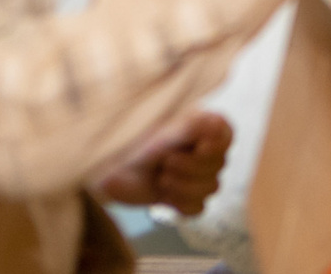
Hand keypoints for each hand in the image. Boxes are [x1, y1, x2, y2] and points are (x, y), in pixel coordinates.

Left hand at [95, 112, 231, 213]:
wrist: (102, 169)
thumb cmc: (129, 141)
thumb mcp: (161, 129)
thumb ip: (192, 125)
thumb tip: (218, 122)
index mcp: (196, 127)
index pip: (227, 136)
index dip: (217, 146)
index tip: (199, 148)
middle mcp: (198, 150)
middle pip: (219, 166)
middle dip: (192, 168)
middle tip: (166, 163)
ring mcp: (190, 175)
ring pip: (212, 188)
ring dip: (185, 187)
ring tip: (162, 178)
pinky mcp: (180, 197)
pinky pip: (199, 208)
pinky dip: (182, 204)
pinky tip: (165, 197)